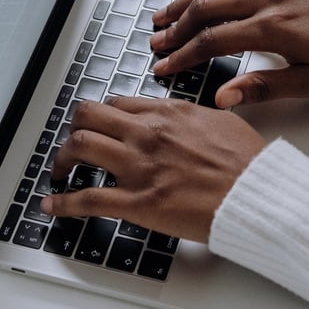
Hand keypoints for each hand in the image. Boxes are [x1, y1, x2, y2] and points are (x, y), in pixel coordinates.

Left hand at [40, 97, 265, 242]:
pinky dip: (62, 203)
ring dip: (62, 159)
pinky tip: (52, 205)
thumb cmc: (247, 162)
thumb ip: (191, 115)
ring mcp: (139, 166)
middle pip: (88, 116)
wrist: (257, 194)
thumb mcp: (220, 120)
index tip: (97, 125)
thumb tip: (180, 117)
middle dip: (73, 128)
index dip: (100, 115)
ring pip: (80, 146)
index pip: (116, 103)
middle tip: (72, 144)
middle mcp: (147, 133)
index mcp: (167, 112)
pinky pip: (87, 199)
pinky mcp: (137, 202)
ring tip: (60, 171)